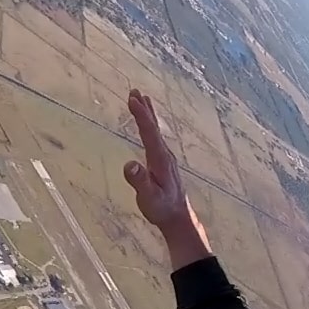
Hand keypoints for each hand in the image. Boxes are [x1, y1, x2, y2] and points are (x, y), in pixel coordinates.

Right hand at [123, 89, 210, 268]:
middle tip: (135, 91)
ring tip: (140, 98)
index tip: (132, 99)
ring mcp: (164, 157)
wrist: (178, 217)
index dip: (141, 116)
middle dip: (144, 109)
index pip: (149, 133)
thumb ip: (140, 182)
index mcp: (160, 160)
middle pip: (153, 127)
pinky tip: (147, 124)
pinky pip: (154, 137)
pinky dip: (149, 125)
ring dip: (147, 114)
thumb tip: (130, 165)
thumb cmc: (162, 208)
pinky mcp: (162, 162)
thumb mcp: (149, 198)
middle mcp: (164, 155)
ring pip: (155, 131)